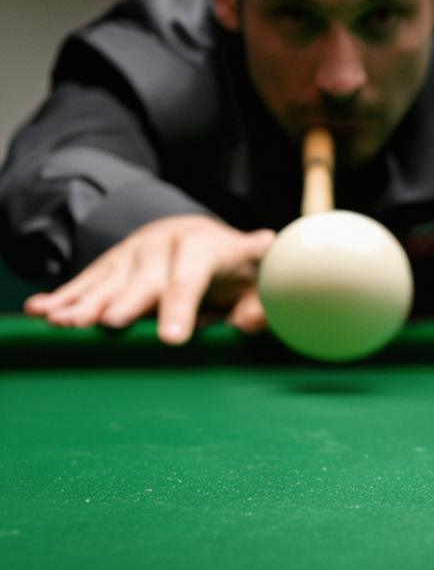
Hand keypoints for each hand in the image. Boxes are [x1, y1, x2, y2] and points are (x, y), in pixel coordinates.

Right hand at [24, 214, 275, 344]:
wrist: (200, 233)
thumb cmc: (235, 268)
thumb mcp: (256, 281)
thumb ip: (258, 303)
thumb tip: (252, 323)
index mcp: (205, 247)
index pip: (191, 277)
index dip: (181, 305)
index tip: (173, 337)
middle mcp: (164, 245)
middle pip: (143, 279)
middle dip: (126, 302)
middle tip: (109, 324)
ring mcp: (133, 253)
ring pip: (108, 281)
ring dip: (84, 302)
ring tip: (63, 323)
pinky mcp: (112, 264)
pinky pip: (86, 282)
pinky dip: (64, 296)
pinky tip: (40, 310)